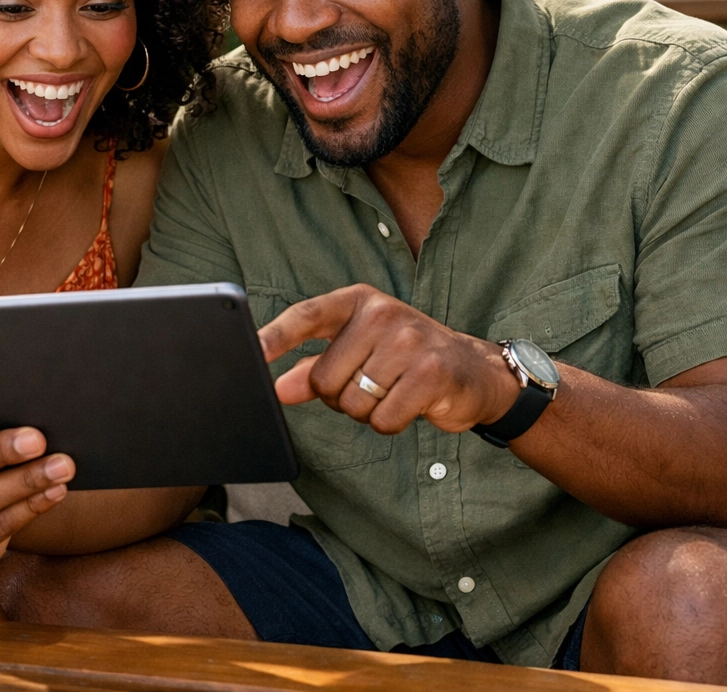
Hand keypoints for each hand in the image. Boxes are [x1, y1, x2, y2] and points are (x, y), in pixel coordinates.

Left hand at [258, 284, 519, 434]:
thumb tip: (277, 388)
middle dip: (339, 397)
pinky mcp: (431, 373)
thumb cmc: (406, 359)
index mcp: (358, 302)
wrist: (474, 371)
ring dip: (367, 412)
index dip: (275, 337)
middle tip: (370, 385)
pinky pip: (383, 418)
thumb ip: (315, 368)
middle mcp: (382, 314)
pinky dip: (390, 423)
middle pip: (325, 379)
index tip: (251, 356)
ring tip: (393, 391)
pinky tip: (409, 405)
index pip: (307, 316)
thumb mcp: (359, 352)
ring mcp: (409, 341)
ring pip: (353, 403)